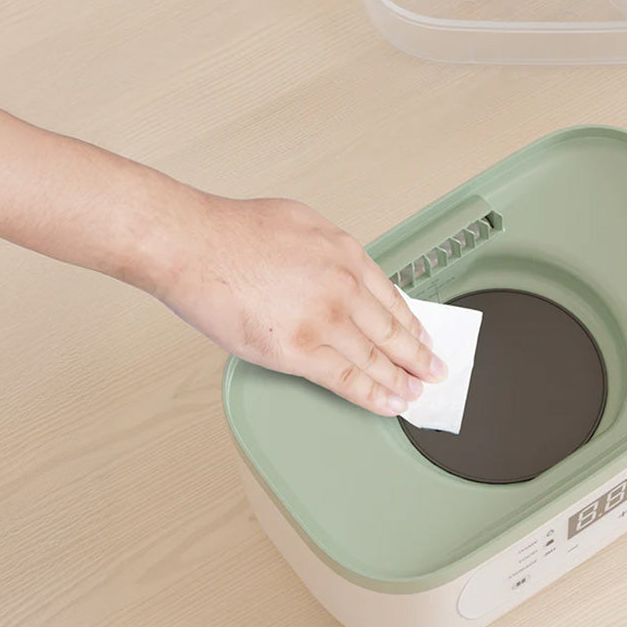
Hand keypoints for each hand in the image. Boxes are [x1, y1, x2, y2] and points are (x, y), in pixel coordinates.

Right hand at [154, 194, 446, 415]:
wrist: (193, 245)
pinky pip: (346, 380)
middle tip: (433, 370)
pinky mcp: (298, 351)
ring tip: (414, 392)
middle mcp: (343, 287)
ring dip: (400, 379)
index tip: (423, 337)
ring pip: (375, 359)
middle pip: (392, 330)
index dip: (411, 323)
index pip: (392, 298)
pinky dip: (372, 395)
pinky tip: (387, 402)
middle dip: (418, 355)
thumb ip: (330, 252)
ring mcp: (324, 320)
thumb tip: (342, 270)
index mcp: (346, 255)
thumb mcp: (302, 224)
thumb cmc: (232, 231)